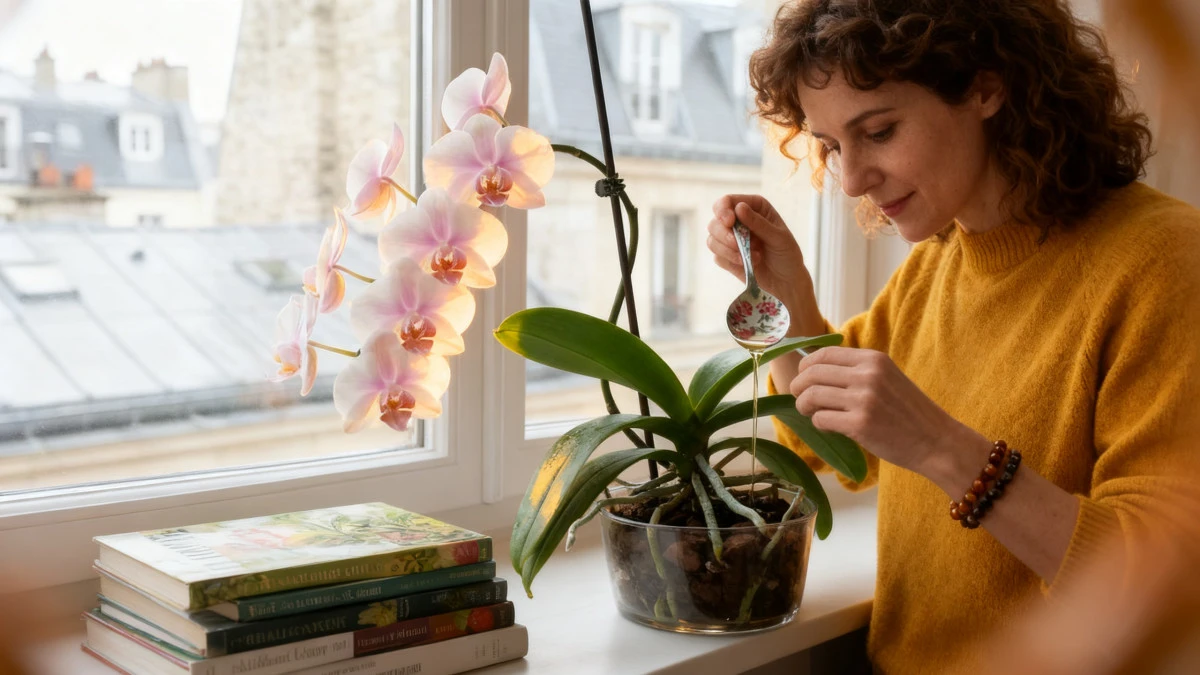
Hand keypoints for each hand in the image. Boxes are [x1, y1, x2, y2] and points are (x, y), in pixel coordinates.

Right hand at [707, 194, 810, 312]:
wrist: (786, 282)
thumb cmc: (787, 255)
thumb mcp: (778, 237)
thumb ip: (758, 223)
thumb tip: (739, 207)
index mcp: (754, 208)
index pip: (727, 202)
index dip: (723, 210)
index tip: (729, 222)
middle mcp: (739, 221)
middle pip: (715, 221)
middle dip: (724, 234)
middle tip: (739, 245)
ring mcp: (730, 239)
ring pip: (712, 239)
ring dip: (729, 250)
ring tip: (753, 257)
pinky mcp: (726, 257)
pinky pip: (717, 256)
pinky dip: (731, 261)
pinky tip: (747, 264)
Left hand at [789, 346, 986, 480]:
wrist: (936, 441)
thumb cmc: (908, 412)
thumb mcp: (886, 378)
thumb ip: (857, 371)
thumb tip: (813, 371)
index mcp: (873, 359)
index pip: (823, 354)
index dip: (805, 368)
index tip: (803, 380)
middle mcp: (867, 375)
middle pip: (811, 374)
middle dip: (799, 388)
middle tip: (802, 400)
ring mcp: (864, 399)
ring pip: (811, 395)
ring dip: (805, 407)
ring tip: (813, 414)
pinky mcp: (860, 424)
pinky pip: (821, 419)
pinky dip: (819, 424)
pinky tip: (831, 427)